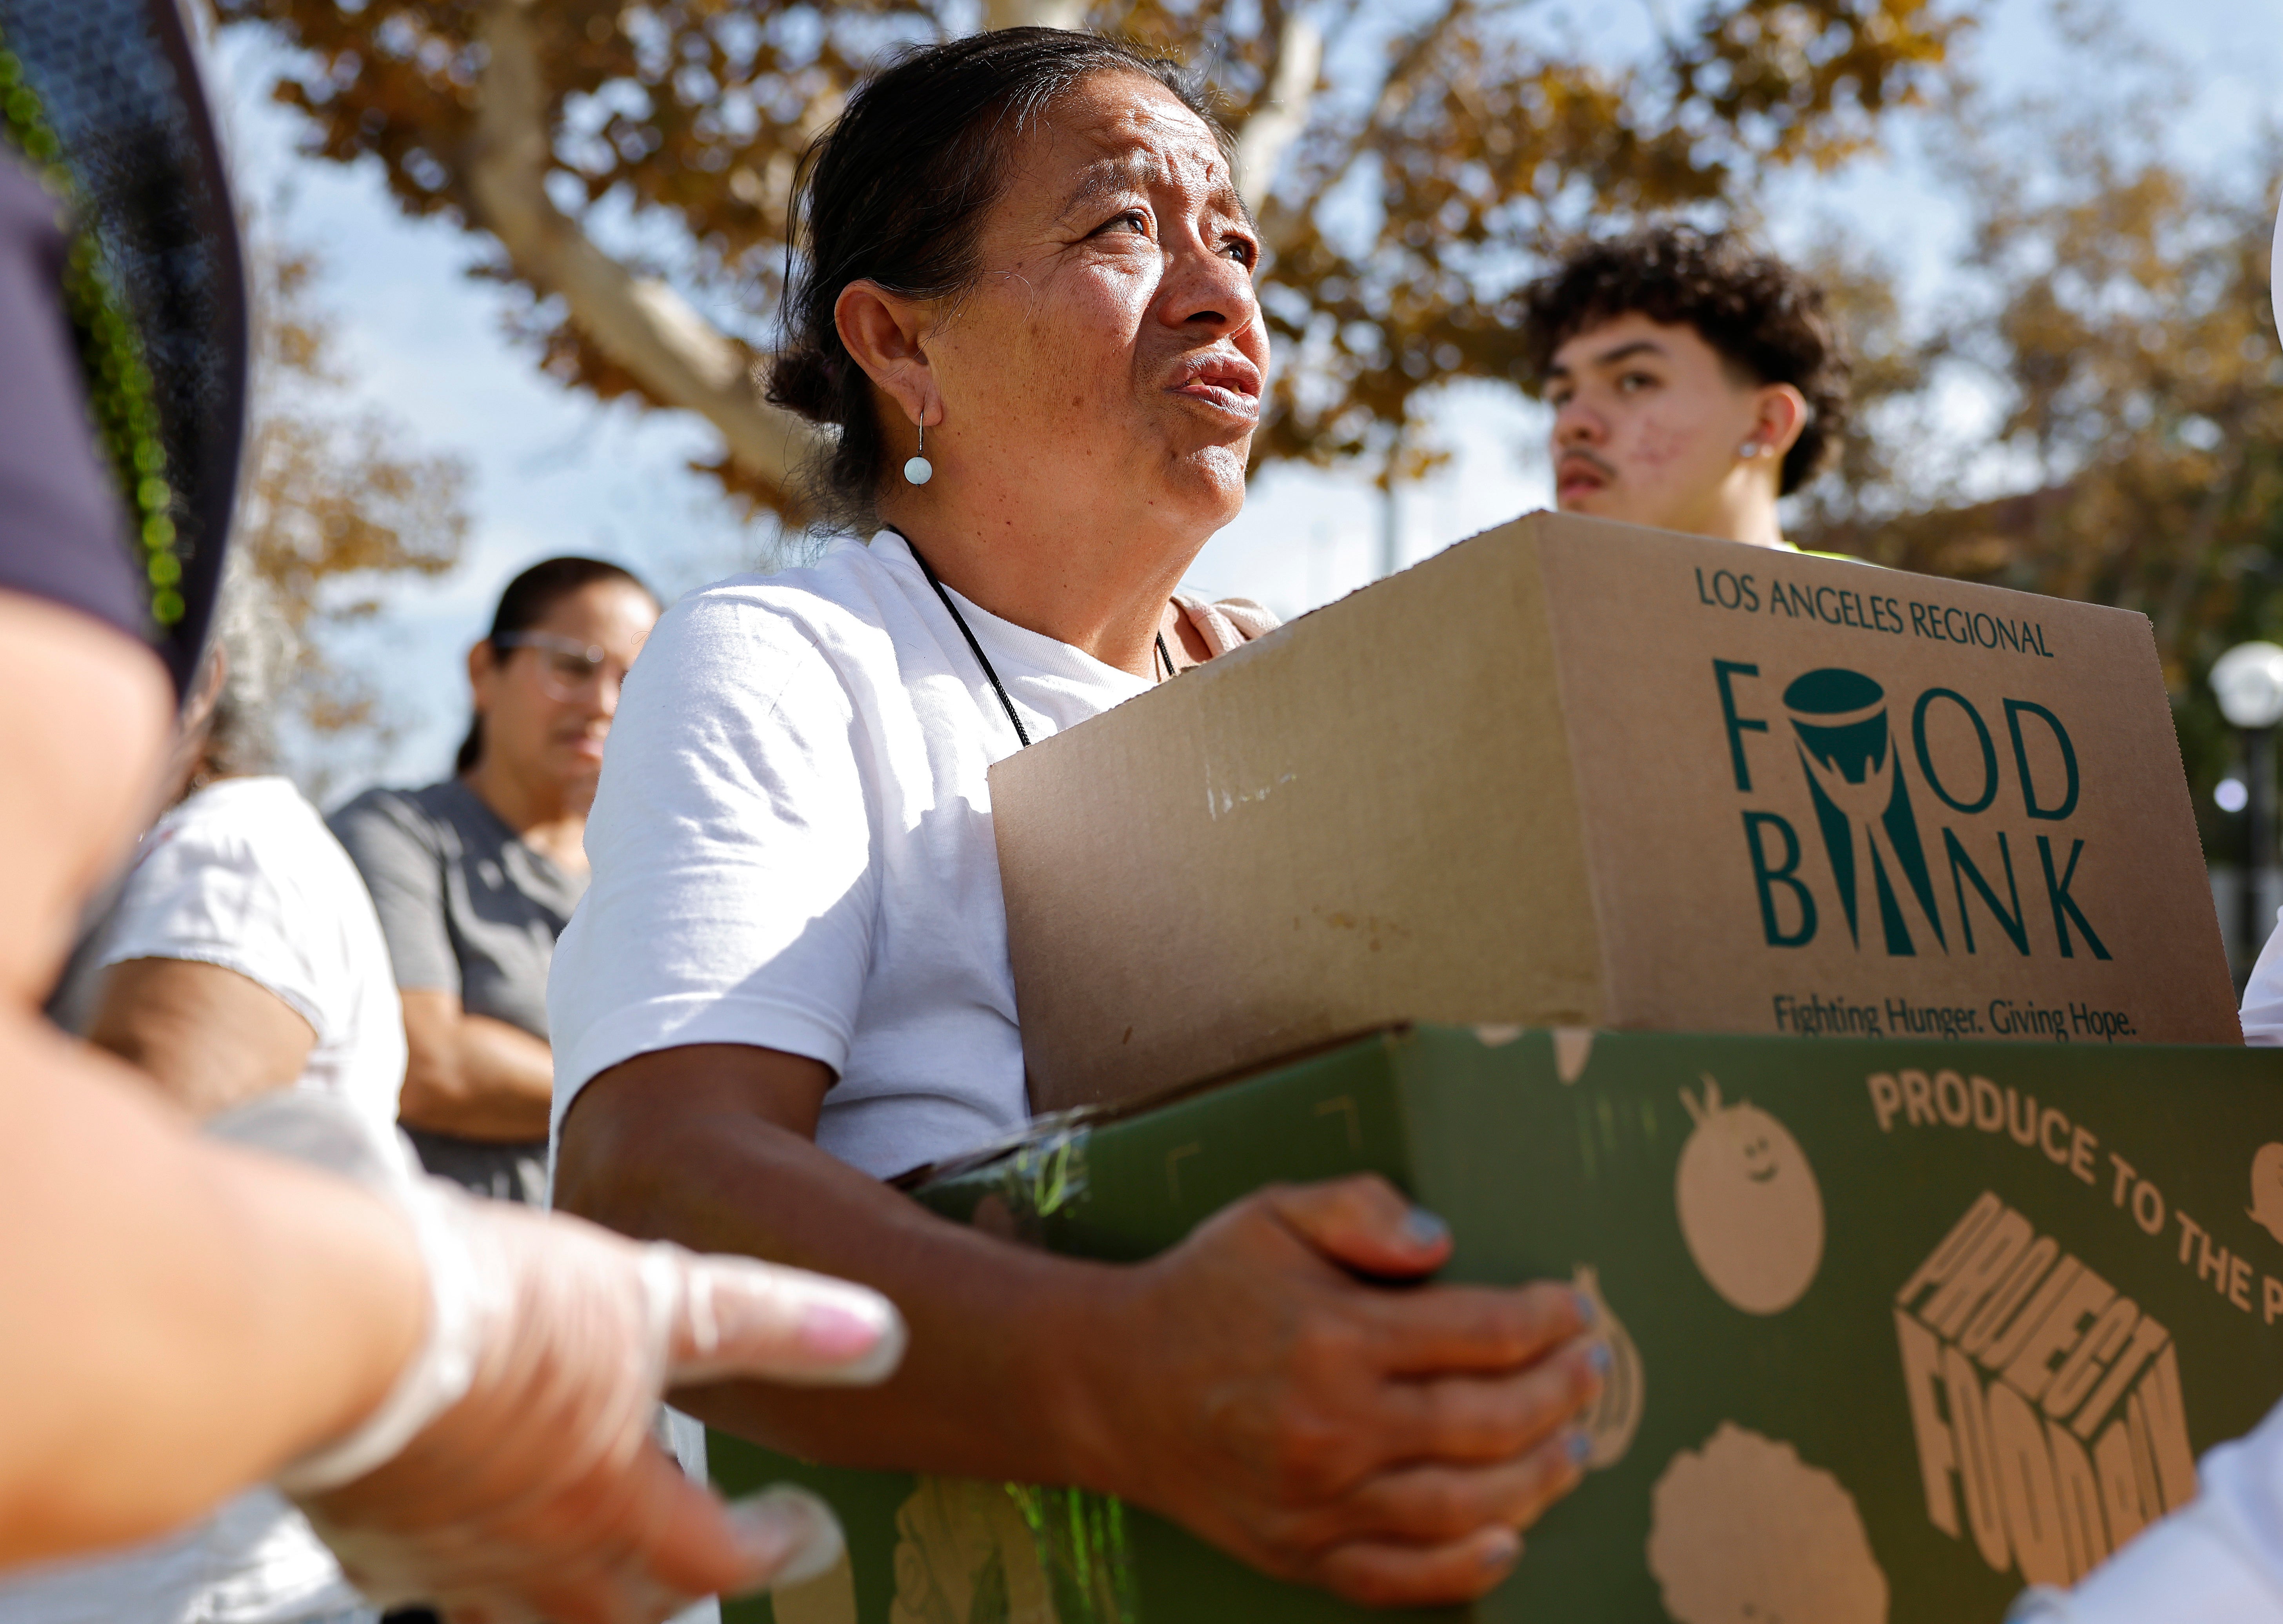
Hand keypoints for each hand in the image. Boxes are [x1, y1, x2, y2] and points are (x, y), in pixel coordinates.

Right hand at [293, 1194, 905, 1623]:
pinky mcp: (372, 1538)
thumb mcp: (659, 1296)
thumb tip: (883, 1336)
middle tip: (705, 1554)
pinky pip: (433, 1592)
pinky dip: (472, 1583)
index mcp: (615, 1507)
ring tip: (598, 1564)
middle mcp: (535, 1558)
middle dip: (674, 1593)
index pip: (721, 1560)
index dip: (777, 1547)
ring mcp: (446, 1560)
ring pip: (525, 1621)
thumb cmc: (507, 1307)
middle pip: (622, 1616)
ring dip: (573, 1606)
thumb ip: (771, 1324)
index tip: (811, 1530)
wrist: (340, 1324)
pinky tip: (470, 1544)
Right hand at [1100, 1175, 1601, 1607]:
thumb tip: (1443, 1242)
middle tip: (1591, 1372)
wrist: (1111, 1383)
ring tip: (1573, 1448)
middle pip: (1487, 1422)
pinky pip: (1400, 1578)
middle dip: (1559, 1395)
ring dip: (1536, 1478)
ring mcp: (1316, 1500)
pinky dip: (1464, 1568)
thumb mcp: (1271, 1213)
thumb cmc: (1205, 1289)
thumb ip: (1359, 1207)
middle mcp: (1331, 1425)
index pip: (1481, 1333)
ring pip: (1461, 1504)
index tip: (1575, 1310)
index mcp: (1334, 1335)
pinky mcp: (1298, 1553)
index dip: (1546, 1321)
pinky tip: (1509, 1539)